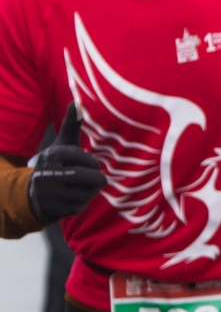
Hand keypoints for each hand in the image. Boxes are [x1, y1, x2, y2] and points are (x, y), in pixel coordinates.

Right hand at [27, 105, 105, 224]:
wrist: (33, 194)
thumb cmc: (57, 164)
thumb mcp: (62, 144)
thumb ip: (72, 125)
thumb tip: (76, 102)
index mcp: (51, 155)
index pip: (79, 157)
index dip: (90, 162)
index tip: (92, 164)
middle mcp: (47, 173)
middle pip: (85, 177)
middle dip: (95, 178)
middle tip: (96, 177)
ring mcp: (48, 193)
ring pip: (86, 193)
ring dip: (90, 191)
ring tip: (82, 187)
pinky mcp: (52, 209)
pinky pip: (79, 207)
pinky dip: (82, 203)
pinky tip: (73, 198)